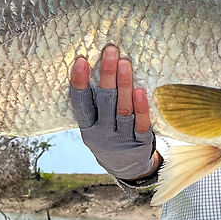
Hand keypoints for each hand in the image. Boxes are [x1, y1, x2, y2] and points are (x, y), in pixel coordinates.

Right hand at [69, 44, 159, 180]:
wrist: (125, 168)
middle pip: (104, 101)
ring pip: (123, 110)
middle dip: (107, 74)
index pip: (81, 103)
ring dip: (124, 85)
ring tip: (125, 63)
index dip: (80, 82)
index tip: (81, 60)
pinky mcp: (140, 143)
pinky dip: (141, 108)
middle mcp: (103, 133)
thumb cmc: (109, 135)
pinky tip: (141, 91)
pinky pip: (141, 124)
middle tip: (111, 51)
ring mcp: (122, 139)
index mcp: (88, 127)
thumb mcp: (95, 124)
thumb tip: (97, 65)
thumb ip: (96, 103)